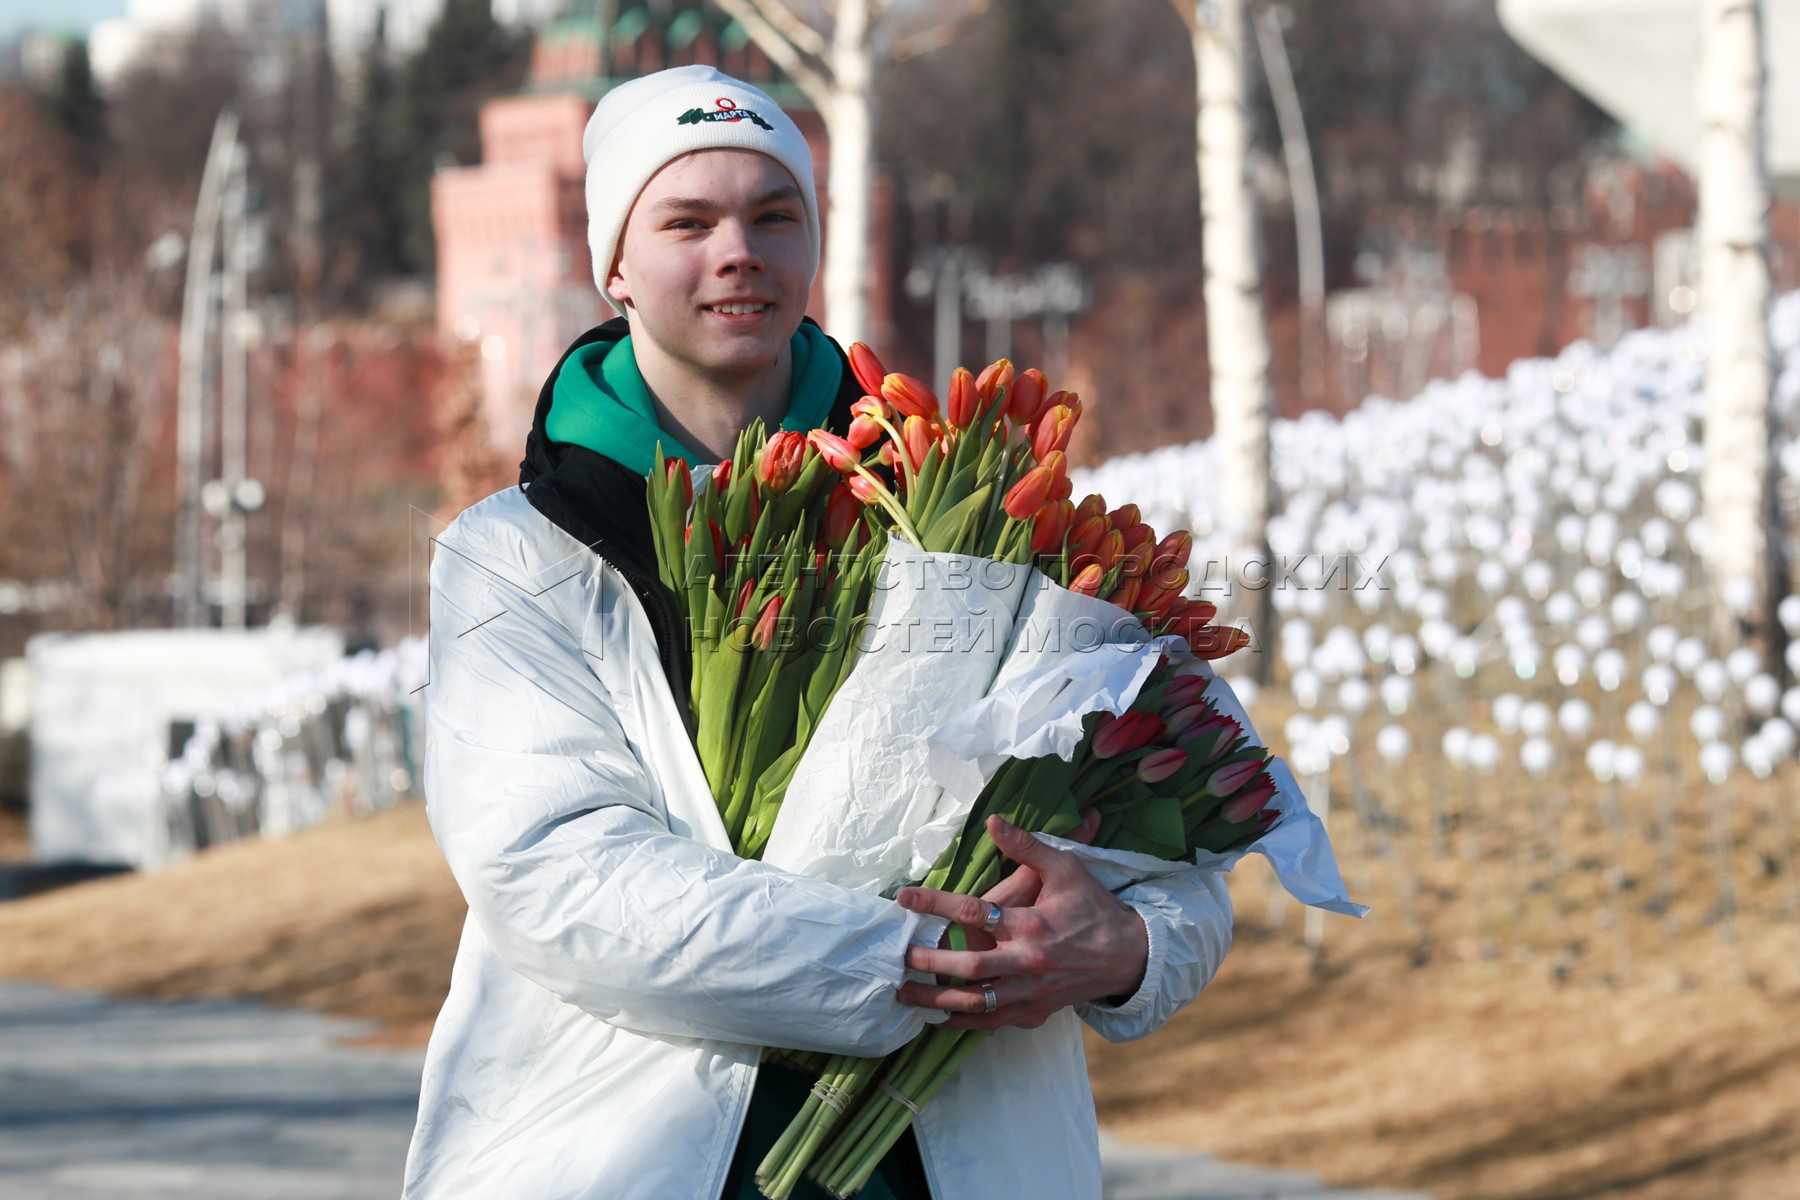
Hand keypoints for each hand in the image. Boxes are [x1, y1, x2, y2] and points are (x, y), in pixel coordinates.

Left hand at [895, 814, 1148, 1030]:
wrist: (1129, 955)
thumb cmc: (1094, 907)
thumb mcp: (1065, 868)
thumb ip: (1026, 846)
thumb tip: (993, 820)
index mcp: (1032, 924)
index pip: (973, 912)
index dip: (934, 904)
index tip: (904, 898)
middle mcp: (1029, 962)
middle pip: (970, 967)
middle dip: (931, 963)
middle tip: (901, 957)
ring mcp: (1031, 992)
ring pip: (977, 1002)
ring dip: (937, 1001)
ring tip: (905, 995)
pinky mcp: (1036, 1011)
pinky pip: (994, 1022)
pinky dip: (965, 1023)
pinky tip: (940, 1018)